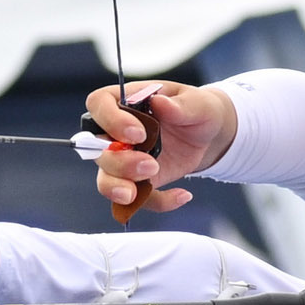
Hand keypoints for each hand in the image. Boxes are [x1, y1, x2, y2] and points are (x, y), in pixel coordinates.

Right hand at [84, 81, 237, 221]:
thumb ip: (181, 105)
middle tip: (150, 165)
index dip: (111, 120)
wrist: (208, 135)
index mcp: (124, 102)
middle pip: (97, 149)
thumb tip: (160, 102)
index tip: (138, 134)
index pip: (98, 104)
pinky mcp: (137, 182)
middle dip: (119, 162)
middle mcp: (116, 132)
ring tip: (143, 188)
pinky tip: (181, 196)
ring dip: (120, 187)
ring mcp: (124, 159)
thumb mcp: (199, 103)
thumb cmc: (197, 110)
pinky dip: (158, 202)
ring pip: (106, 178)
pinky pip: (136, 200)